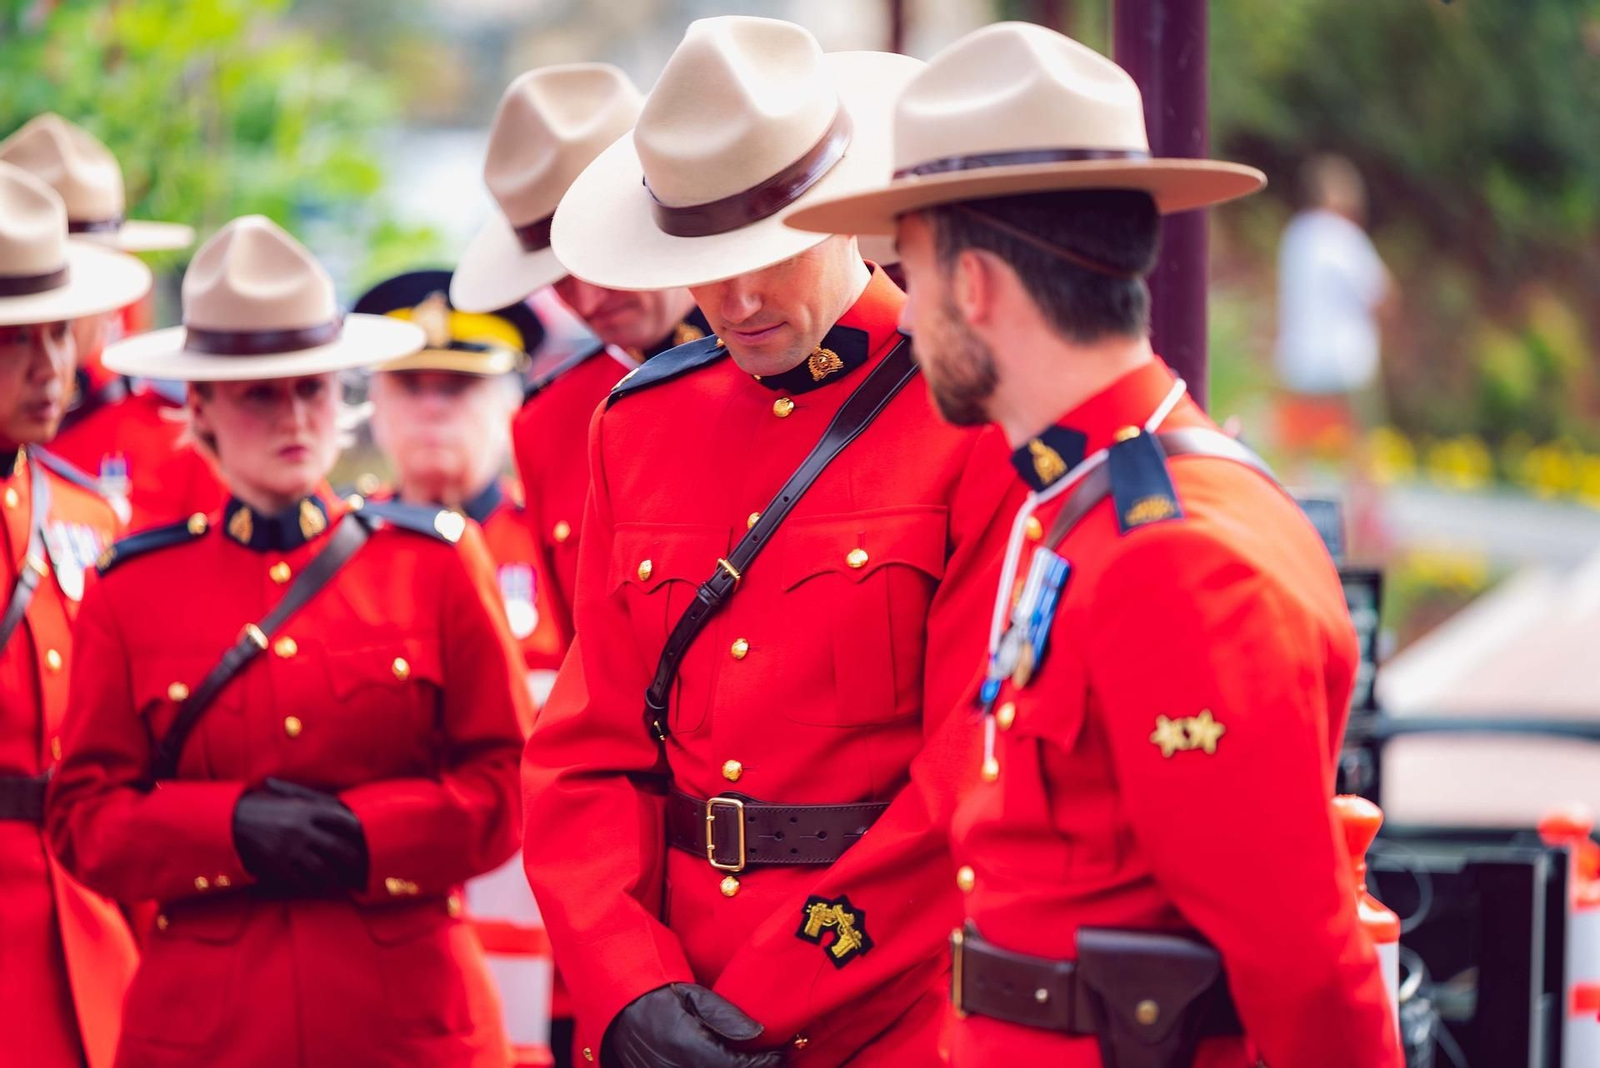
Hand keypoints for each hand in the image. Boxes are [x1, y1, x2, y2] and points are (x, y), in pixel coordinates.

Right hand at [231, 778, 368, 893]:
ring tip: (345, 882)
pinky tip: (321, 888)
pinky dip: (314, 887)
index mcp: (307, 810)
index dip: (358, 832)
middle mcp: (302, 830)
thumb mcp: (291, 798)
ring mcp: (290, 850)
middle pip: (338, 849)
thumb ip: (315, 803)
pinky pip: (302, 882)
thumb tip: (342, 809)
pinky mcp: (278, 866)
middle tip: (363, 867)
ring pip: (323, 870)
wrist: (230, 821)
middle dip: (354, 861)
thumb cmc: (262, 806)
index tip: (367, 839)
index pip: (344, 822)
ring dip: (336, 878)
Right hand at [603, 983, 785, 1067]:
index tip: (780, 1054)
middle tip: (773, 1061)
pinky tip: (728, 1063)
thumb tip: (758, 1032)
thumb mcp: (693, 995)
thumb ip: (726, 1016)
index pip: (737, 1065)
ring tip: (752, 1062)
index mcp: (688, 1045)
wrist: (621, 1008)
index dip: (764, 1063)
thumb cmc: (658, 995)